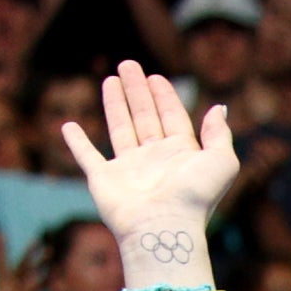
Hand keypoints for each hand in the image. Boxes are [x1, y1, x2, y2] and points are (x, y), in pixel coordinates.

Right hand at [58, 65, 241, 255]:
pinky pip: (86, 157)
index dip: (165, 97)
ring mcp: (128, 170)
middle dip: (138, 91)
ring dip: (115, 104)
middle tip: (129, 64)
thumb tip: (219, 107)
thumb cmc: (195, 196)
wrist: (163, 227)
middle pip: (145, 117)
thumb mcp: (221, 161)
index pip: (172, 118)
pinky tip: (68, 126)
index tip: (156, 77)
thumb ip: (220, 134)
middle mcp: (155, 161)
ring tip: (111, 79)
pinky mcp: (103, 180)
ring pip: (120, 128)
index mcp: (181, 155)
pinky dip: (76, 143)